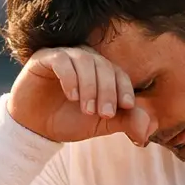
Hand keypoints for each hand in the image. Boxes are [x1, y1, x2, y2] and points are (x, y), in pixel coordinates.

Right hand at [8, 46, 154, 146]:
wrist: (35, 128)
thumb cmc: (69, 122)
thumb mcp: (100, 125)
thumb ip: (125, 122)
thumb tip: (148, 128)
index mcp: (100, 72)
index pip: (118, 73)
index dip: (124, 88)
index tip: (126, 106)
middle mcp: (84, 59)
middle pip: (103, 65)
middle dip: (107, 91)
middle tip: (104, 114)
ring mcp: (64, 56)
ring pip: (85, 60)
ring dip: (90, 86)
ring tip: (87, 110)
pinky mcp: (44, 58)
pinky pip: (61, 59)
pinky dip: (70, 78)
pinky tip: (72, 96)